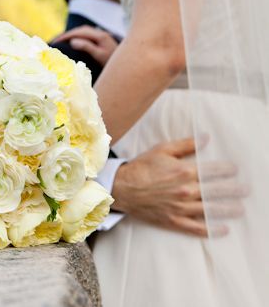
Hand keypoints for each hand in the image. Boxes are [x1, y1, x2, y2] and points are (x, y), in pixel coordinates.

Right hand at [51, 25, 117, 65]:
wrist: (129, 64)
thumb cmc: (114, 62)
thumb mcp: (99, 56)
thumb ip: (87, 47)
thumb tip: (73, 41)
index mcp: (99, 36)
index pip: (79, 32)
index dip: (66, 36)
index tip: (55, 41)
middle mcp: (101, 33)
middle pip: (81, 30)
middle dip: (68, 34)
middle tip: (56, 41)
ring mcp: (103, 36)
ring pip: (85, 31)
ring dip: (74, 34)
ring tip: (64, 41)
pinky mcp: (104, 40)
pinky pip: (89, 35)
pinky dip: (80, 37)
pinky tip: (77, 41)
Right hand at [111, 138, 246, 236]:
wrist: (122, 188)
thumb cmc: (141, 167)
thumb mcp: (162, 150)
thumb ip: (186, 145)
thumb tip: (206, 138)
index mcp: (184, 171)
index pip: (214, 171)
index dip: (227, 170)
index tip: (234, 170)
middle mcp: (185, 190)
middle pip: (217, 192)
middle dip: (234, 191)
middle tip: (245, 191)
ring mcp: (180, 208)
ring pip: (211, 210)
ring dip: (228, 210)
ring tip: (239, 210)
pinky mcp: (173, 221)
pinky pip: (196, 228)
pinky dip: (211, 230)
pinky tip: (222, 229)